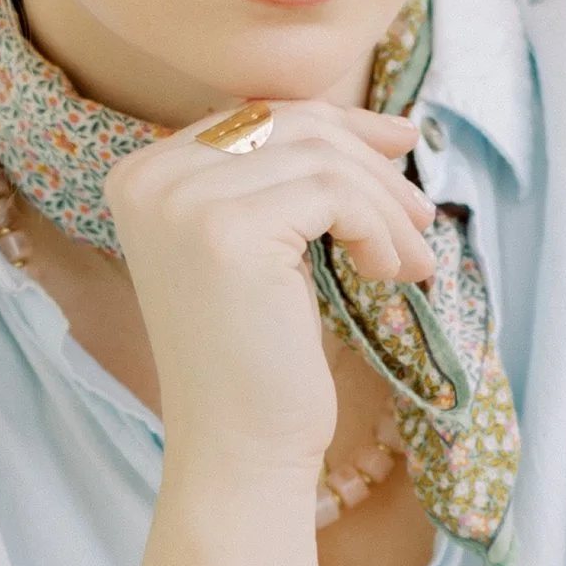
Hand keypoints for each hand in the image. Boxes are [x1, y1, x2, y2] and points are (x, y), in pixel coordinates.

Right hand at [105, 103, 433, 485]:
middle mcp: (149, 178)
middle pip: (291, 126)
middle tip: (422, 215)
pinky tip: (389, 274)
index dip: (339, 124)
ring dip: (385, 206)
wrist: (237, 450)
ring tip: (412, 260)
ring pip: (322, 158)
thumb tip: (378, 125)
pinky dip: (378, 228)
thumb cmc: (258, 360)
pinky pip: (334, 193)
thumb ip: (284, 179)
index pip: (256, 115)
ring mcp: (181, 201)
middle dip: (371, 163)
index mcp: (142, 175)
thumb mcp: (263, 248)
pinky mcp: (226, 231)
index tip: (401, 145)